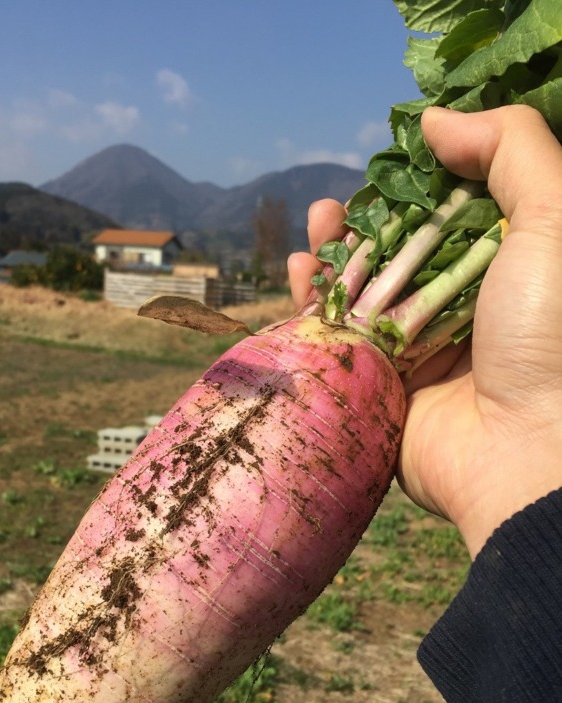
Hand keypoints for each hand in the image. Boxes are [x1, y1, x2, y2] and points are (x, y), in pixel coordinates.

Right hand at [288, 106, 561, 556]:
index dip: (414, 189)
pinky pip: (337, 340)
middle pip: (398, 254)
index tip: (388, 169)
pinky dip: (313, 304)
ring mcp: (417, 352)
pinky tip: (299, 272)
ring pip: (361, 293)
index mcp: (504, 272)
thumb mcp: (554, 219)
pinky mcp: (380, 389)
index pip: (449, 218)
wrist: (525, 450)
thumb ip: (509, 148)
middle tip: (339, 204)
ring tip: (315, 227)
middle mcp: (459, 311)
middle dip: (364, 223)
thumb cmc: (550, 334)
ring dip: (332, 256)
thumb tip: (434, 119)